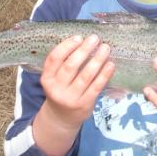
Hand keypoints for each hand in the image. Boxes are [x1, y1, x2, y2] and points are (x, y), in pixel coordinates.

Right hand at [32, 34, 113, 155]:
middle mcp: (57, 89)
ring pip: (85, 76)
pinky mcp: (84, 104)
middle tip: (95, 38)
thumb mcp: (54, 79)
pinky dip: (104, 74)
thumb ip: (63, 63)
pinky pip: (96, 86)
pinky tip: (110, 64)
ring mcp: (70, 98)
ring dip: (97, 60)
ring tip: (105, 48)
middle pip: (71, 66)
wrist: (61, 118)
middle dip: (84, 50)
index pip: (54, 59)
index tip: (78, 37)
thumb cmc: (60, 90)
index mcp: (47, 79)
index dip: (66, 46)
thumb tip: (83, 41)